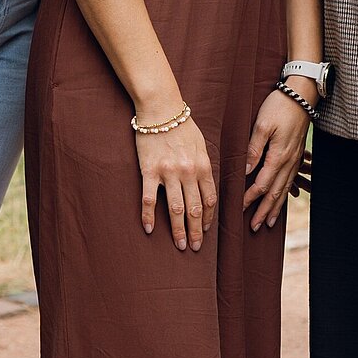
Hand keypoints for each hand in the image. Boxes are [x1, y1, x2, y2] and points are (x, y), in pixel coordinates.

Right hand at [137, 113, 216, 250]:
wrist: (160, 109)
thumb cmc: (182, 126)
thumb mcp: (201, 145)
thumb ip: (204, 167)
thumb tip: (206, 189)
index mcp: (202, 166)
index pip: (209, 199)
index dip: (209, 218)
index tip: (206, 231)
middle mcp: (188, 172)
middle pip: (194, 209)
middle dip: (196, 231)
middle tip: (194, 247)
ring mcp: (168, 173)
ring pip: (175, 208)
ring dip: (178, 230)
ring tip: (180, 245)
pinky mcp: (149, 171)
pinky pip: (149, 199)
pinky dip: (148, 216)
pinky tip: (149, 229)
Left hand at [243, 88, 311, 232]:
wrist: (301, 93)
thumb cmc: (279, 106)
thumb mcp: (262, 125)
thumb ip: (253, 149)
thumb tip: (246, 172)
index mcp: (278, 155)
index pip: (262, 184)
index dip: (250, 198)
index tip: (239, 209)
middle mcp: (289, 161)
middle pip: (276, 192)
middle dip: (264, 210)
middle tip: (255, 227)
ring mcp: (295, 159)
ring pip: (285, 189)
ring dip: (276, 207)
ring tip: (269, 222)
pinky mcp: (297, 154)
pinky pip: (291, 180)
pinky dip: (285, 194)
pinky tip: (281, 200)